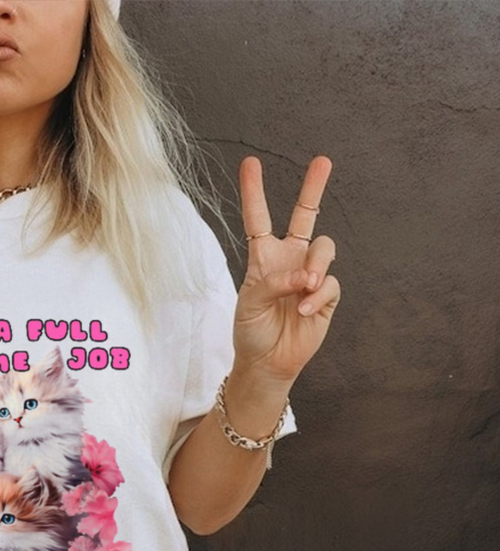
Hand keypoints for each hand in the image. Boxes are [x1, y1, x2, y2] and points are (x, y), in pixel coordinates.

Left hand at [233, 155, 340, 385]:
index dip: (254, 192)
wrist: (267, 362)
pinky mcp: (326, 295)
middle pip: (306, 215)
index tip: (250, 163)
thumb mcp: (249, 305)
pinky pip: (329, 284)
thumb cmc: (251, 331)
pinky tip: (302, 310)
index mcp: (264, 257)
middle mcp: (290, 260)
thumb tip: (304, 275)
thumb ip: (272, 283)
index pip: (259, 220)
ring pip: (325, 248)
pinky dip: (316, 296)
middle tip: (323, 160)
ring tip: (305, 284)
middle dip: (314, 187)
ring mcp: (310, 276)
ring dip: (316, 264)